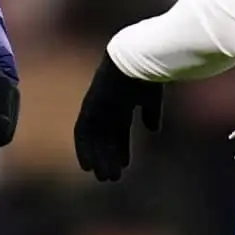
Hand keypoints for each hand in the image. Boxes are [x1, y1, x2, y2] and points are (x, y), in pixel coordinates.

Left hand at [73, 54, 162, 182]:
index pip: (118, 129)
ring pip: (95, 138)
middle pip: (106, 136)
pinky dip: (83, 149)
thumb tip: (152, 129)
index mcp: (123, 102)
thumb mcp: (151, 97)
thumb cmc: (148, 73)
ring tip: (104, 178)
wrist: (136, 57)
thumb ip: (150, 112)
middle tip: (111, 177)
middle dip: (109, 157)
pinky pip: (82, 131)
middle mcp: (107, 105)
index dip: (120, 146)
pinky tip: (86, 166)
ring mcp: (97, 105)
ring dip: (98, 158)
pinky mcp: (89, 106)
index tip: (124, 163)